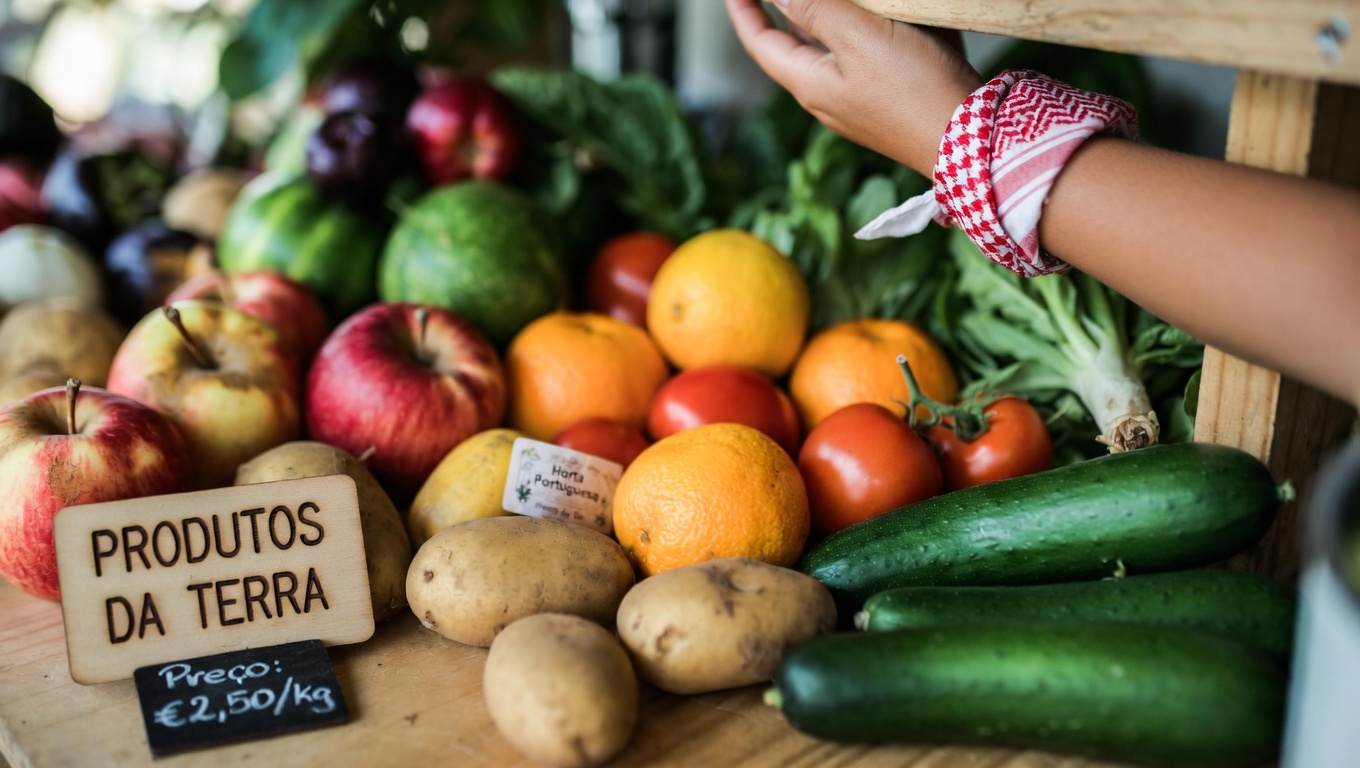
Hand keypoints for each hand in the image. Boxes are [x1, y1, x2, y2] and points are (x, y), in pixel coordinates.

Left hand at [725, 0, 981, 174]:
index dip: (743, 10)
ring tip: (814, 1)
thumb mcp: (859, 36)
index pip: (760, 42)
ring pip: (825, 52)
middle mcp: (824, 98)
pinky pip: (858, 59)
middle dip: (778, 14)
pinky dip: (854, 30)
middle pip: (788, 49)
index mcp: (808, 83)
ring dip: (817, 21)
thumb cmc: (913, 88)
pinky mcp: (884, 104)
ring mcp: (854, 104)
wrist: (968, 138)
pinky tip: (873, 17)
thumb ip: (816, 9)